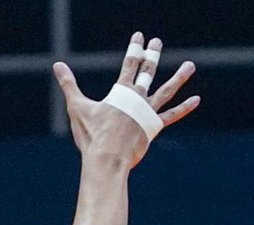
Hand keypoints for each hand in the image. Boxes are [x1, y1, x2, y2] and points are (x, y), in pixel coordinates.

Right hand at [53, 34, 199, 167]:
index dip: (134, 49)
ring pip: (166, 91)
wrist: (107, 158)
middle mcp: (138, 98)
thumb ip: (69, 84)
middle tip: (156, 42)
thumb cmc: (91, 135)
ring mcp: (148, 112)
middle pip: (148, 72)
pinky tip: (196, 99)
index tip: (139, 37)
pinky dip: (184, 108)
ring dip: (179, 77)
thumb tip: (57, 65)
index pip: (129, 65)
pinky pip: (171, 116)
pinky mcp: (153, 127)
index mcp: (121, 93)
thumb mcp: (77, 107)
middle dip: (152, 55)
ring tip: (190, 66)